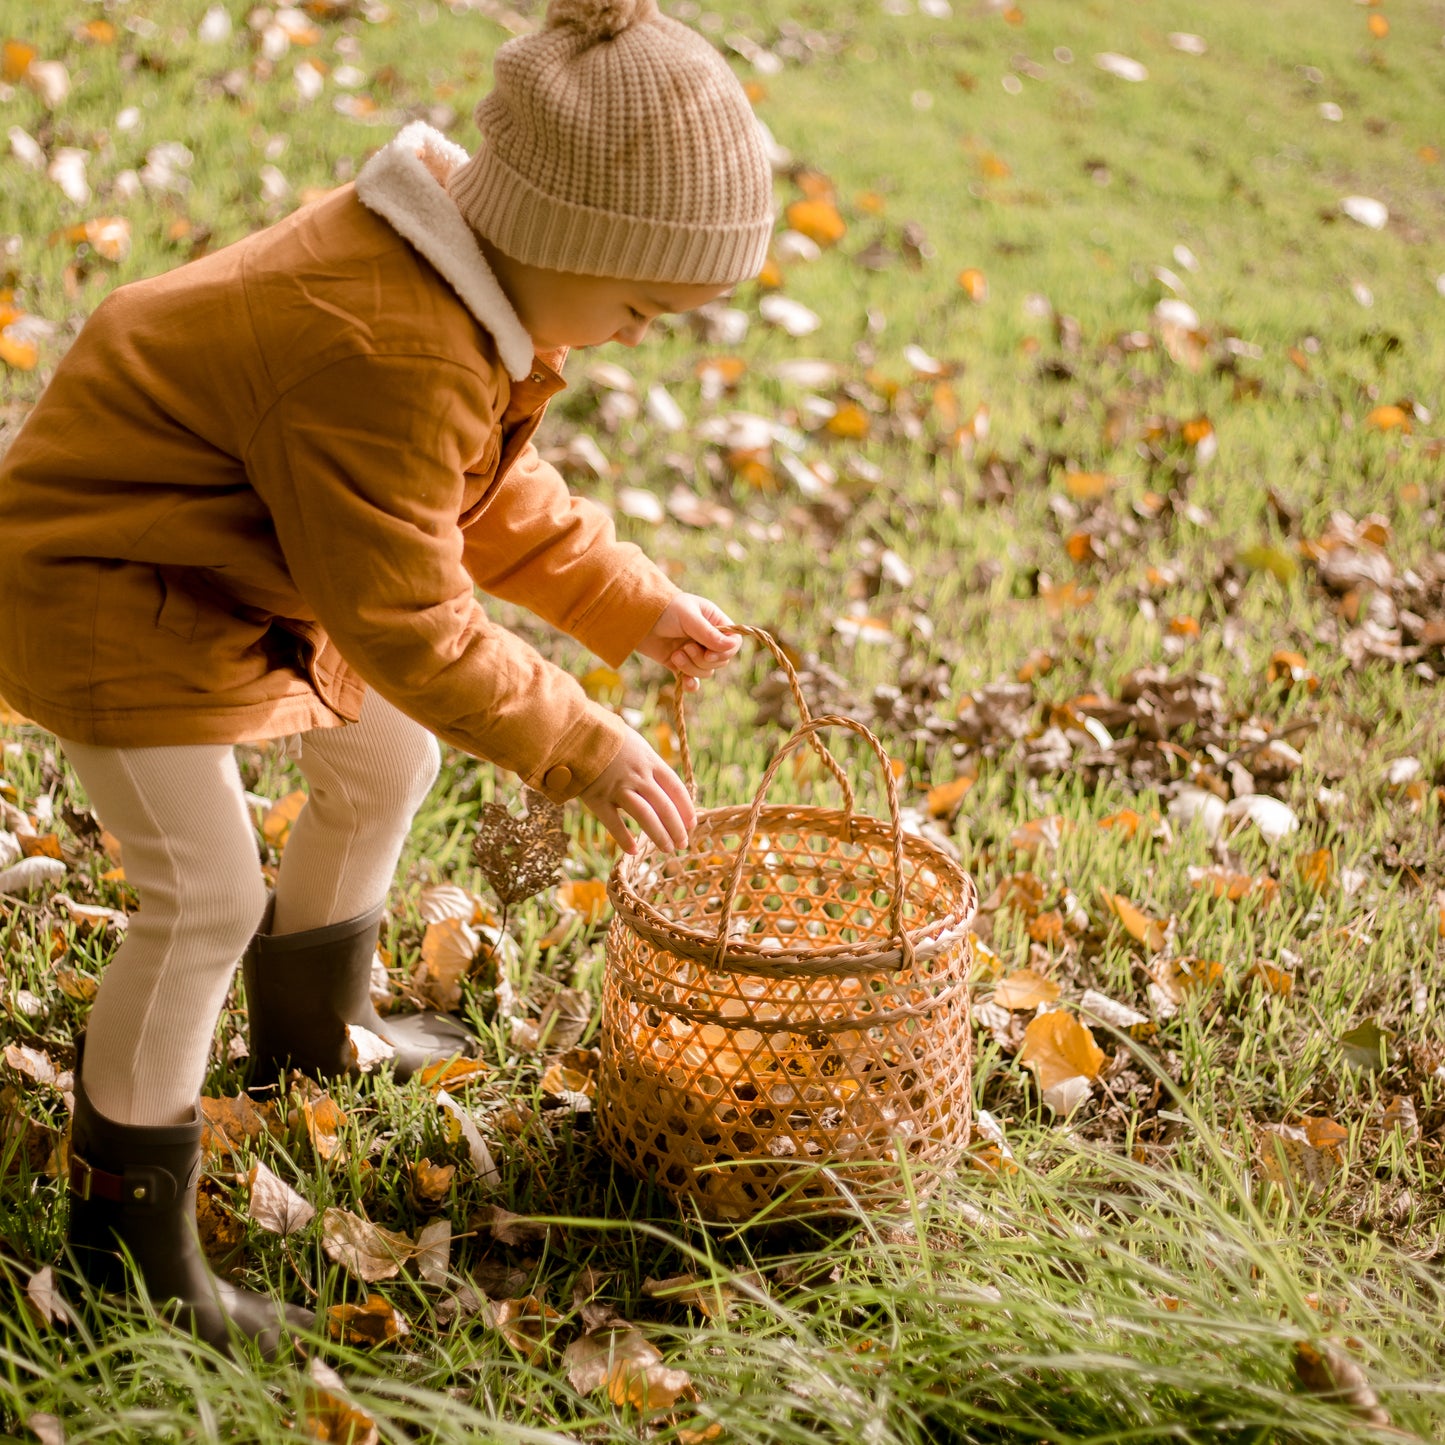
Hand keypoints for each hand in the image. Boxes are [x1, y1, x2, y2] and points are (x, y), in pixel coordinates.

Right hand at [577, 727, 695, 854]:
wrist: (576, 733)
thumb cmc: (609, 739)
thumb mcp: (636, 745)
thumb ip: (650, 765)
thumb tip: (666, 787)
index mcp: (650, 761)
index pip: (676, 787)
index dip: (686, 808)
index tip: (692, 823)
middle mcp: (638, 776)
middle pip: (664, 806)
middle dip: (676, 828)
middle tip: (682, 844)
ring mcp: (617, 788)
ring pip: (645, 816)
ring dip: (659, 835)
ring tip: (667, 849)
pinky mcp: (597, 798)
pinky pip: (613, 822)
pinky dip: (624, 838)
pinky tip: (633, 851)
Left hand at [636, 594, 740, 692]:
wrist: (636, 617)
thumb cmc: (664, 608)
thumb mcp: (688, 616)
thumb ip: (708, 633)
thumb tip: (731, 647)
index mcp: (715, 622)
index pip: (733, 643)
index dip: (725, 652)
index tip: (709, 654)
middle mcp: (707, 638)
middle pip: (720, 661)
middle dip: (702, 659)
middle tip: (685, 648)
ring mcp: (694, 652)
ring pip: (706, 672)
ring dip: (691, 667)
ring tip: (675, 655)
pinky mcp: (679, 664)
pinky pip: (692, 680)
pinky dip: (690, 683)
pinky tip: (685, 683)